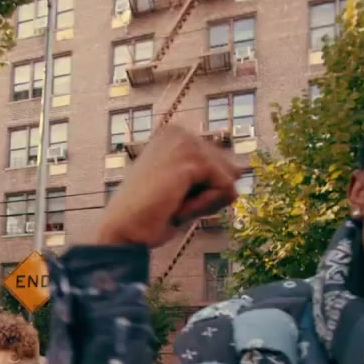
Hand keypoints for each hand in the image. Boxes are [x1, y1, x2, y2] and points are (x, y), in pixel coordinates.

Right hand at [96, 124, 243, 248]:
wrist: (121, 232)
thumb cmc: (148, 217)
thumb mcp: (184, 193)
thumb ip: (211, 180)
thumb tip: (241, 170)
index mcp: (173, 135)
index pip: (218, 164)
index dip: (201, 192)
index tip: (168, 198)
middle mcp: (179, 131)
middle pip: (227, 169)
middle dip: (206, 196)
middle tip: (169, 204)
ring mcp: (184, 142)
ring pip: (228, 180)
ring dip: (204, 202)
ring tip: (171, 205)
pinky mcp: (190, 160)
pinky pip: (225, 189)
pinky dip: (204, 206)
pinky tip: (175, 207)